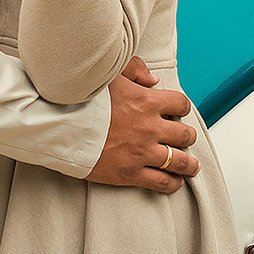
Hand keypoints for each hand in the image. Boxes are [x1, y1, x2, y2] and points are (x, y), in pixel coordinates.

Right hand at [87, 59, 198, 193]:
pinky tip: (175, 182)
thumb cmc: (83, 99)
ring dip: (189, 164)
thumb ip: (135, 70)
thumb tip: (154, 80)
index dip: (182, 108)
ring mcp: (142, 152)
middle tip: (186, 139)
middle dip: (187, 136)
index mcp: (146, 101)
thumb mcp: (109, 73)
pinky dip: (173, 183)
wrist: (62, 126)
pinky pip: (161, 182)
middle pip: (184, 135)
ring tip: (192, 166)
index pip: (180, 104)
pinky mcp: (131, 173)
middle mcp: (149, 128)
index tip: (179, 113)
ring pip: (179, 161)